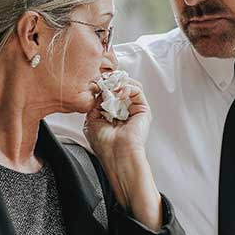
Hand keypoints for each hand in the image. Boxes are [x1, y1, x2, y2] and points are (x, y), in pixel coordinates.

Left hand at [82, 77, 162, 229]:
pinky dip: (127, 87)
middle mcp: (123, 111)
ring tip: (111, 86)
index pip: (109, 93)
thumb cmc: (104, 145)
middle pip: (119, 87)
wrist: (117, 155)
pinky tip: (119, 93)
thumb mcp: (92, 119)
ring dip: (119, 82)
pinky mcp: (143, 110)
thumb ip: (95, 103)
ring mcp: (134, 110)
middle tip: (104, 80)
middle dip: (111, 81)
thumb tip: (100, 89)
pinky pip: (137, 90)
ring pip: (129, 86)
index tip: (95, 81)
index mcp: (111, 115)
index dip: (103, 86)